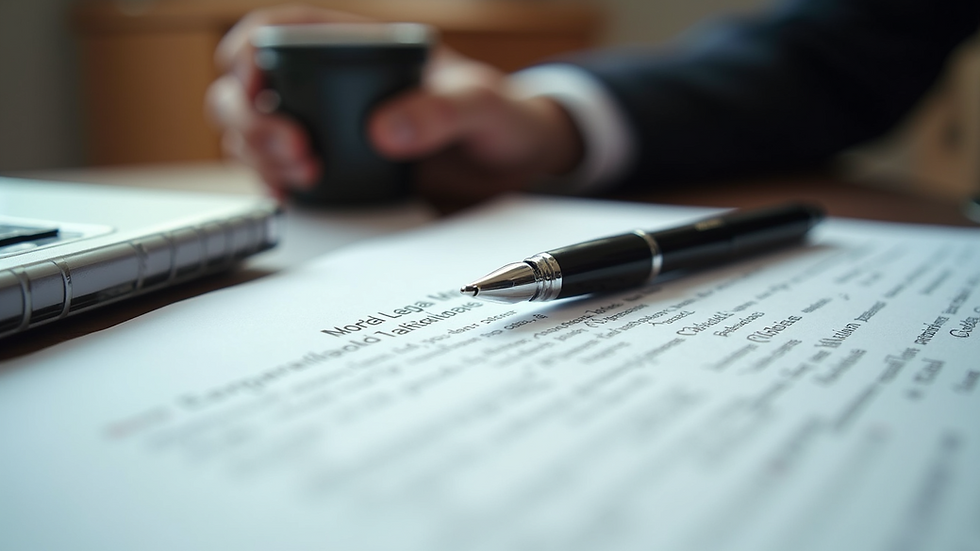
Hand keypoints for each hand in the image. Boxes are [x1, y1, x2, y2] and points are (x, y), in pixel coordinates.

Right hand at [206, 6, 583, 204]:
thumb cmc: (501, 115)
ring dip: (258, 153)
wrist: (515, 162)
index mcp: (362, 44)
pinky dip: (273, 182)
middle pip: (251, 85)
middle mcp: (334, 83)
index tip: (252, 81)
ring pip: (257, 130)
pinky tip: (290, 195)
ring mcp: (329, 127)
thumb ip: (442, 110)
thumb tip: (384, 131)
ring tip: (301, 176)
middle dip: (250, 117)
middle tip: (291, 148)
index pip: (283, 30)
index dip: (249, 49)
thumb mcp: (482, 104)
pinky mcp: (337, 168)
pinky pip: (283, 170)